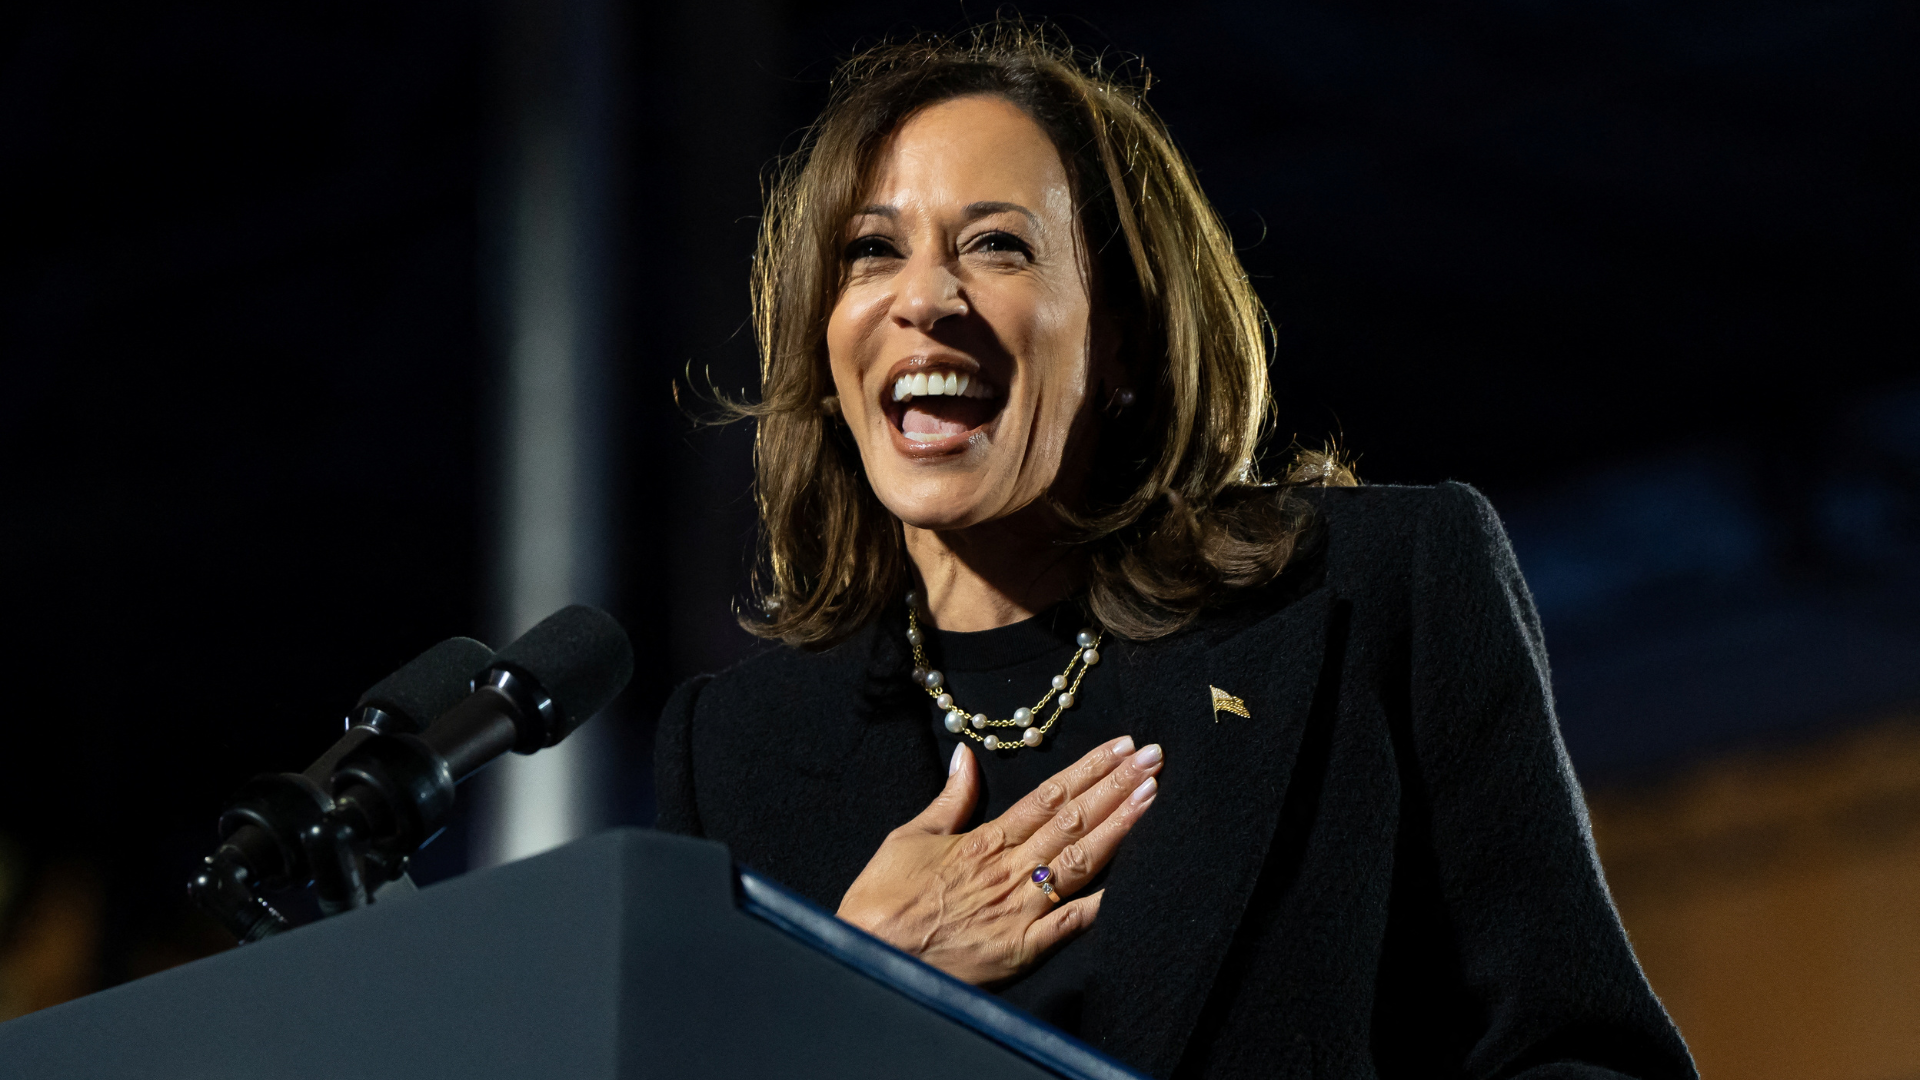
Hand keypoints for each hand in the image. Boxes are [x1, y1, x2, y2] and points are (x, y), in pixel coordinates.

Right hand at [836, 735, 1162, 985]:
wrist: (869, 958)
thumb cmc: (882, 901)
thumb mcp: (909, 838)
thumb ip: (949, 800)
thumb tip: (966, 756)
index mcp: (985, 840)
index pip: (1049, 796)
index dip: (1090, 769)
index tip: (1122, 746)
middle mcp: (1011, 869)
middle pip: (1074, 819)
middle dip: (1118, 786)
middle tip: (1154, 757)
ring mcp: (1022, 909)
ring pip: (1082, 860)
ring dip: (1121, 826)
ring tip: (1153, 795)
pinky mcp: (1024, 949)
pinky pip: (1074, 923)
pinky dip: (1107, 901)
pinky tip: (1140, 880)